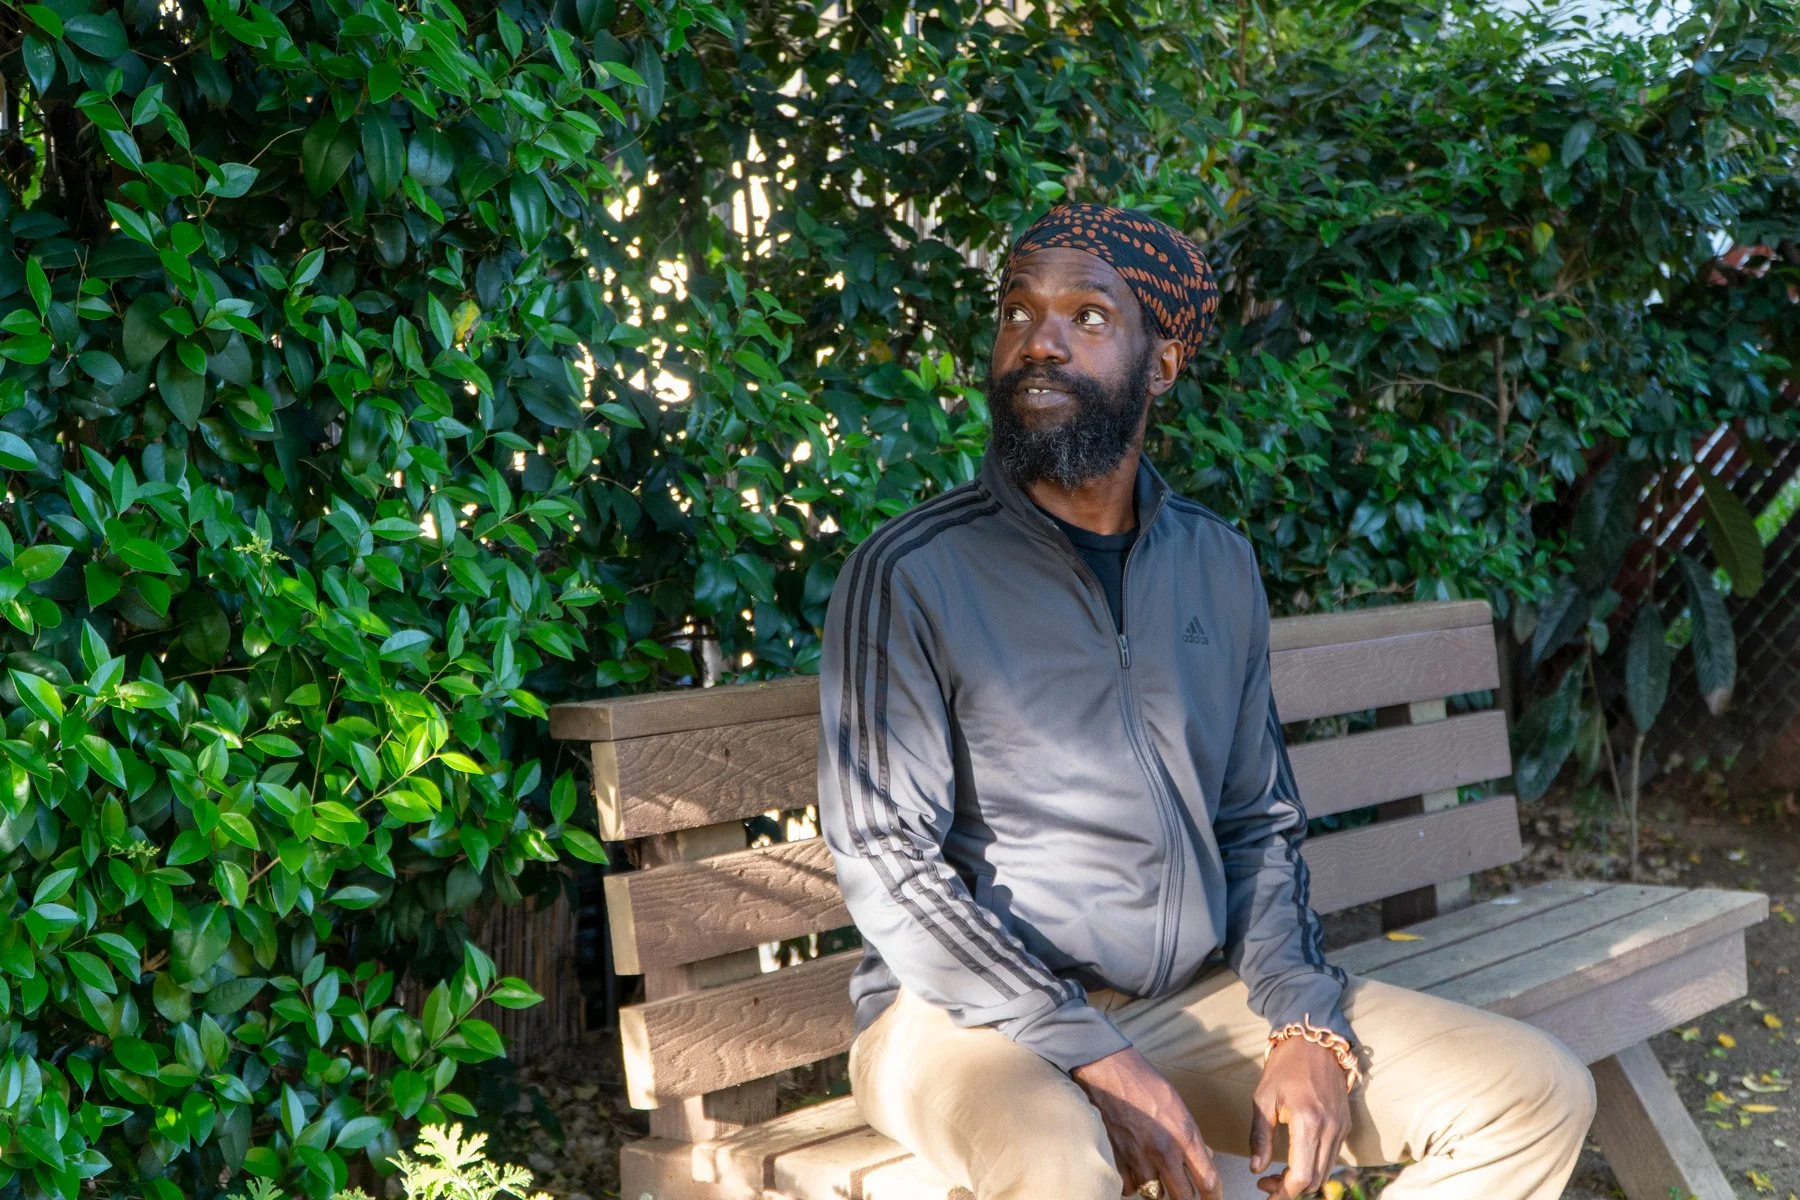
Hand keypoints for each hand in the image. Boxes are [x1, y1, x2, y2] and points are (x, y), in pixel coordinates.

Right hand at [1072, 1047, 1221, 1199]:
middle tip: (1188, 1193)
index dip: (1214, 1196)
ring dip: (1159, 1189)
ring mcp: (1138, 1158)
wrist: (1110, 1074)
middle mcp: (1163, 1152)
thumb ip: (1192, 1137)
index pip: (1207, 1181)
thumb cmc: (1147, 1084)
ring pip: (1154, 1194)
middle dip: (1187, 1198)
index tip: (1214, 1198)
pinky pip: (1130, 1187)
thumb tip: (1205, 1157)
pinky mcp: (1118, 1159)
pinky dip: (1134, 1184)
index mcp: (1183, 1136)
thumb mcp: (1179, 1107)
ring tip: (1159, 1176)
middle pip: (1182, 1197)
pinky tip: (1137, 1171)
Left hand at [1248, 1038, 1351, 1197]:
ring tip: (1278, 1175)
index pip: (1302, 1175)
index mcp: (1308, 1121)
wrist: (1315, 1042)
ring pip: (1326, 1172)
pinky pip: (1332, 1158)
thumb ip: (1260, 1136)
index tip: (1265, 1190)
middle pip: (1315, 1180)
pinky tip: (1296, 1160)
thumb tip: (1256, 1168)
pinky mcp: (1345, 1125)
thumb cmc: (1285, 1066)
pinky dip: (1315, 1167)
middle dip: (1290, 1190)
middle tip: (1267, 1183)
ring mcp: (1341, 1128)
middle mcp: (1330, 1129)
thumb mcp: (1263, 1098)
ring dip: (1303, 1181)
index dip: (1283, 1192)